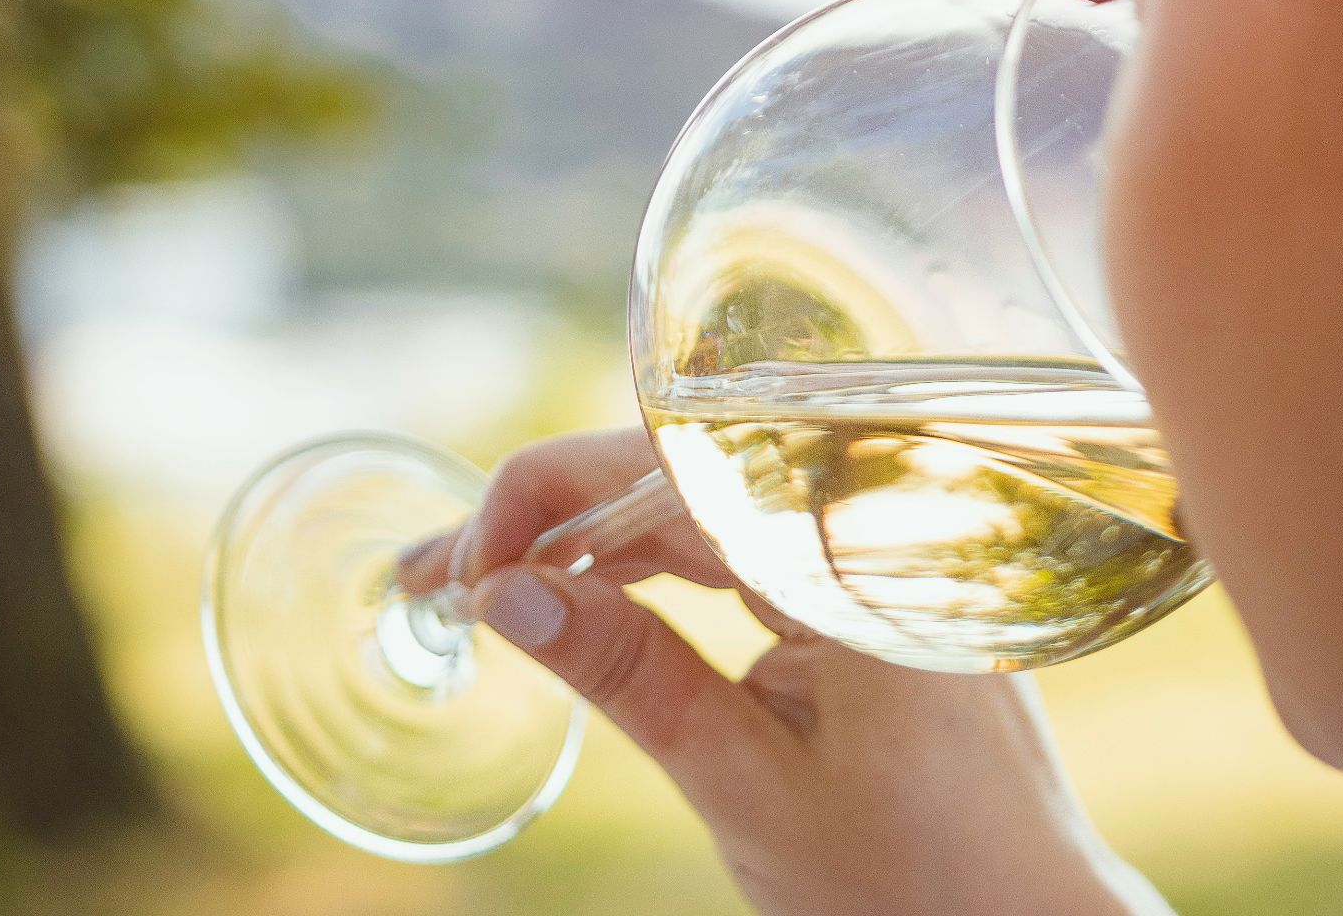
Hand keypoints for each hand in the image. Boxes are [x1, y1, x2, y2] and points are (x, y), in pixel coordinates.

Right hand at [402, 430, 1172, 915]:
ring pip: (701, 508)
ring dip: (588, 542)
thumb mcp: (746, 782)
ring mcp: (868, 556)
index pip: (674, 467)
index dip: (550, 495)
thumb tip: (502, 595)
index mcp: (854, 554)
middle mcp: (870, 527)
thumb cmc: (912, 881)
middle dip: (546, 519)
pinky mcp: (861, 590)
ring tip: (477, 584)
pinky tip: (580, 591)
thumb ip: (629, 674)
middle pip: (679, 475)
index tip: (465, 565)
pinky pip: (741, 548)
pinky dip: (654, 569)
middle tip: (430, 577)